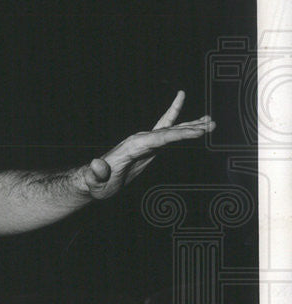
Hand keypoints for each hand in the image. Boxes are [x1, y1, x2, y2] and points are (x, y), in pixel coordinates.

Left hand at [83, 91, 214, 199]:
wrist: (93, 180)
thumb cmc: (95, 183)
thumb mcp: (94, 182)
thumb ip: (95, 174)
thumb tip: (96, 164)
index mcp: (131, 147)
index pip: (158, 138)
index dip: (178, 134)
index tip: (197, 132)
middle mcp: (139, 141)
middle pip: (167, 131)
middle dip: (189, 128)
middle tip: (210, 124)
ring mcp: (144, 142)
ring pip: (170, 130)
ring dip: (190, 126)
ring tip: (210, 121)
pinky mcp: (149, 147)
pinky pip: (167, 133)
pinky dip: (181, 126)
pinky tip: (195, 122)